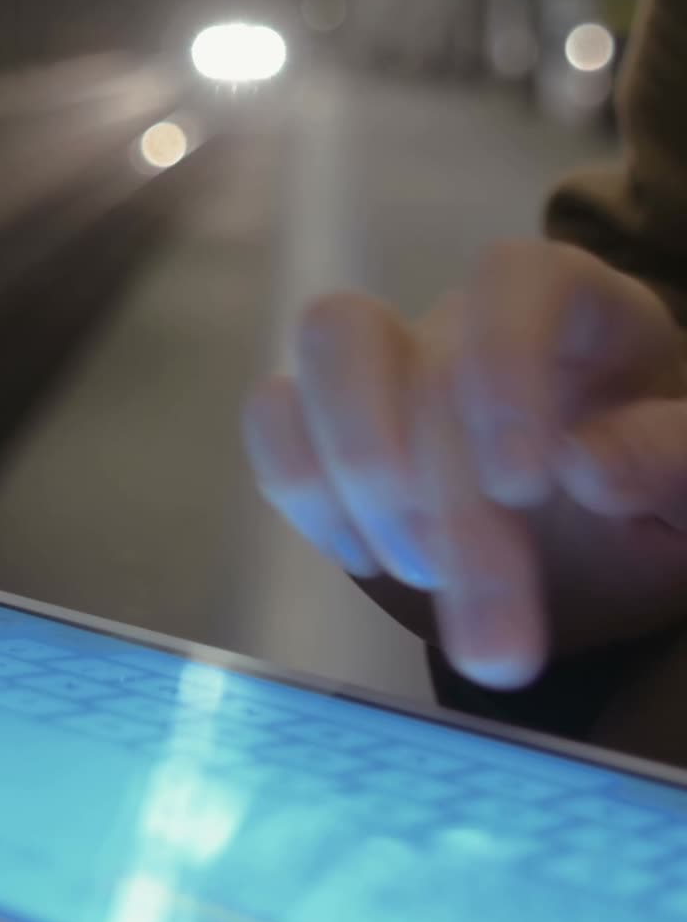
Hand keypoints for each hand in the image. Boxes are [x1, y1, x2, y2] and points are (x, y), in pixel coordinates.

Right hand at [243, 240, 686, 691]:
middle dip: (450, 513)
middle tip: (495, 643)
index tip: (522, 485)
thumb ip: (669, 462)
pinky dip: (303, 487)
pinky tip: (366, 555)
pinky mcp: (329, 423)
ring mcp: (392, 361)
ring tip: (419, 573)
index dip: (504, 366)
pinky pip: (275, 416)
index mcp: (577, 305)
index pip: (516, 278)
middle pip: (425, 360)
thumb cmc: (649, 497)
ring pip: (327, 344)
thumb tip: (590, 468)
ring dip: (355, 470)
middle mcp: (472, 319)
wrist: (592, 543)